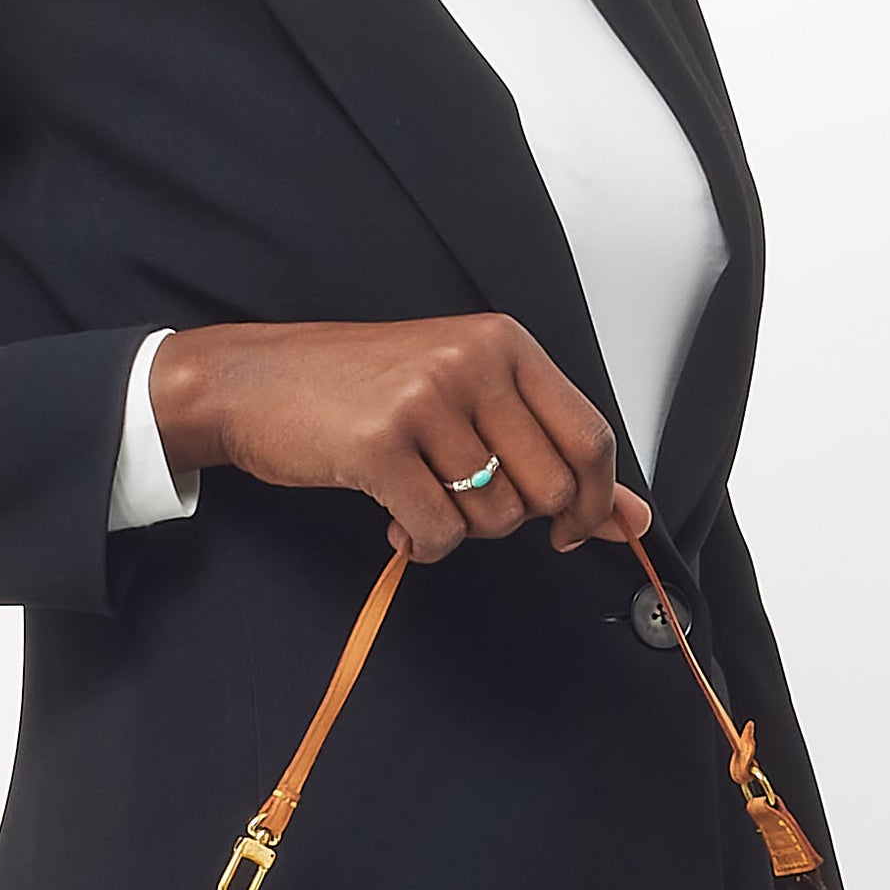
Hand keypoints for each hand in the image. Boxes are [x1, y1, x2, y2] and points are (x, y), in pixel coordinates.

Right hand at [147, 313, 651, 561]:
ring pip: (493, 516)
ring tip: (418, 502)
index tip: (570, 532)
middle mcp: (472, 362)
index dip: (594, 503)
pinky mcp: (379, 445)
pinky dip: (422, 546)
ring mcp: (425, 400)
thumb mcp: (466, 402)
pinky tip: (396, 522)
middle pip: (547, 488)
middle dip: (512, 521)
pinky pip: (439, 532)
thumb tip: (633, 521)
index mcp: (505, 344)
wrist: (256, 383)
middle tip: (464, 505)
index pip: (590, 438)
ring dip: (459, 531)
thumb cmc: (362, 393)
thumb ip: (552, 453)